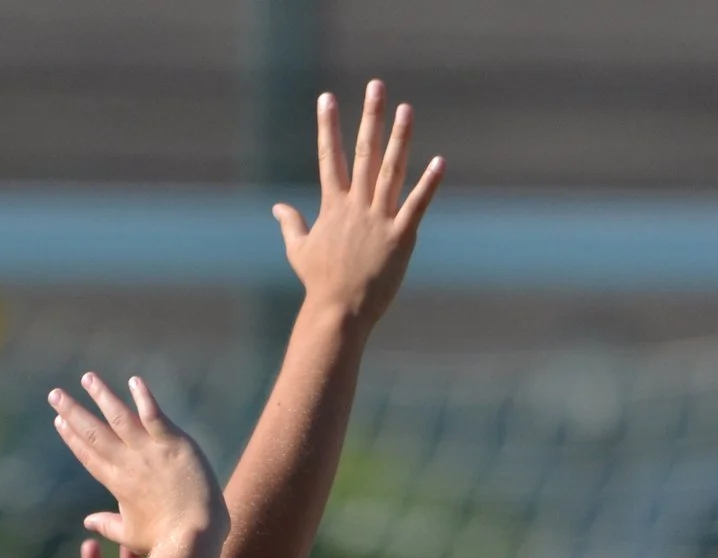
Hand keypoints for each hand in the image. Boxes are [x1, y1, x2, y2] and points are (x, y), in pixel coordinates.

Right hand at [49, 372, 226, 556]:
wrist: (194, 536)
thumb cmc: (165, 540)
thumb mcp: (131, 535)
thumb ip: (108, 525)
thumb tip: (87, 523)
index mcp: (116, 483)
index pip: (88, 455)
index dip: (72, 437)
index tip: (58, 421)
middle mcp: (127, 463)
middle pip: (94, 433)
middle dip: (73, 411)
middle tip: (55, 394)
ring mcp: (149, 451)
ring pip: (119, 417)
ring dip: (102, 396)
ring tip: (88, 378)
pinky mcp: (173, 443)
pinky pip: (154, 415)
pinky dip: (143, 397)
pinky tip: (134, 381)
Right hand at [272, 80, 443, 329]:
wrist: (339, 311)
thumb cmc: (319, 283)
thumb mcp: (298, 250)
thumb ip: (291, 223)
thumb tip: (277, 207)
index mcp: (333, 206)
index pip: (330, 157)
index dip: (328, 126)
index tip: (327, 97)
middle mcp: (356, 206)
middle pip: (364, 152)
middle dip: (370, 117)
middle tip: (377, 86)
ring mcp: (378, 220)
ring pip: (391, 171)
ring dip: (400, 138)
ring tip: (406, 109)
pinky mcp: (400, 238)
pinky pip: (416, 205)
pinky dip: (428, 184)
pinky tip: (440, 162)